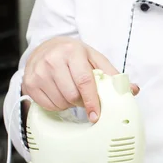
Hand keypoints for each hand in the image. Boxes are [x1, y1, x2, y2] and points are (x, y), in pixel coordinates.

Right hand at [22, 37, 138, 121]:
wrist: (47, 47)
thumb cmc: (74, 54)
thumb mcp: (94, 58)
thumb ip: (112, 75)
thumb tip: (133, 90)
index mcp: (73, 52)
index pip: (84, 81)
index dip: (92, 101)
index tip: (96, 115)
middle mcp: (53, 60)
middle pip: (72, 95)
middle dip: (82, 102)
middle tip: (84, 97)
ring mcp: (38, 72)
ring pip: (60, 102)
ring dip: (70, 104)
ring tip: (71, 92)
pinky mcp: (29, 83)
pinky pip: (47, 106)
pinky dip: (57, 105)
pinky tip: (60, 94)